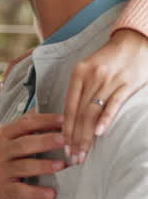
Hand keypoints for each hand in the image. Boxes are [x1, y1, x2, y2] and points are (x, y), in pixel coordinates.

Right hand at [0, 113, 65, 198]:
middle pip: (24, 144)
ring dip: (44, 165)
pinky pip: (21, 191)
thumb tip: (48, 111)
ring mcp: (0, 171)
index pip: (24, 124)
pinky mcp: (2, 189)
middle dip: (45, 141)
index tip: (64, 119)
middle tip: (65, 140)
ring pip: (23, 167)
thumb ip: (23, 129)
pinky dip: (36, 193)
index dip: (45, 120)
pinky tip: (51, 194)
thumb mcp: (4, 141)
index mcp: (2, 136)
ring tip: (62, 165)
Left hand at [63, 29, 147, 164]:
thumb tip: (70, 118)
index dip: (65, 130)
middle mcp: (91, 78)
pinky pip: (114, 104)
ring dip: (87, 135)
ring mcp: (108, 80)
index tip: (64, 148)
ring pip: (92, 112)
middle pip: (79, 114)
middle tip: (73, 157)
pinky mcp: (127, 83)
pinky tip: (100, 133)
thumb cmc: (110, 59)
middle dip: (75, 138)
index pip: (68, 108)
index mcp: (78, 75)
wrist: (134, 41)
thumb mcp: (89, 70)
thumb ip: (80, 91)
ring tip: (84, 153)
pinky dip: (105, 119)